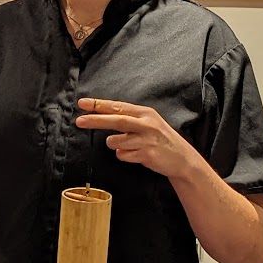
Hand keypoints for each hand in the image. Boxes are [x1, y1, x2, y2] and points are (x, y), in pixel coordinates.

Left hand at [76, 97, 193, 178]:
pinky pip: (123, 155)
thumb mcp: (148, 123)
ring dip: (115, 144)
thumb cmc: (160, 139)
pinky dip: (124, 155)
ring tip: (128, 145)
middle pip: (116, 120)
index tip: (83, 103)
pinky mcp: (146, 154)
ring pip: (116, 141)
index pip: (118, 106)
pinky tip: (136, 154)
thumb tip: (103, 117)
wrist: (182, 158)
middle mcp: (146, 124)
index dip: (99, 105)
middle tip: (79, 120)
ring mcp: (147, 139)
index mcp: (145, 113)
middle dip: (96, 120)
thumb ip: (128, 119)